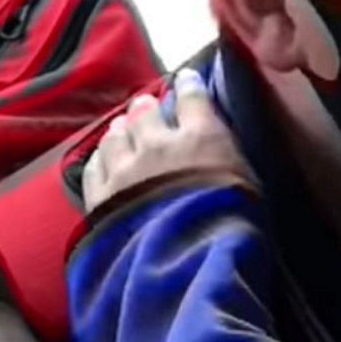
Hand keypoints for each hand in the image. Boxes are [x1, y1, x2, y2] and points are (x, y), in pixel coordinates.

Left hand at [82, 70, 253, 213]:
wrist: (186, 263)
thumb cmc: (232, 223)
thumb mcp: (247, 181)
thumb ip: (228, 155)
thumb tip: (219, 143)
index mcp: (202, 136)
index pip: (192, 96)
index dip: (188, 84)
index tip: (185, 78)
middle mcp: (158, 143)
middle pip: (145, 112)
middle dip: (146, 106)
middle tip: (146, 106)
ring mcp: (125, 169)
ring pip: (115, 135)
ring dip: (121, 129)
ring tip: (123, 129)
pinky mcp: (101, 196)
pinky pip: (94, 166)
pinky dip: (100, 158)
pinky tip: (103, 159)